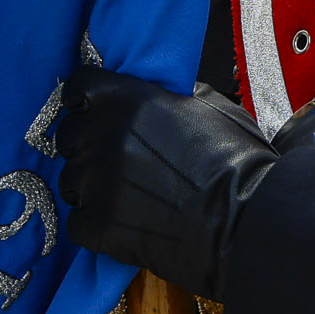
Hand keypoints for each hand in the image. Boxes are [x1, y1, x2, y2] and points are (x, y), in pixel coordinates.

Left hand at [55, 66, 278, 300]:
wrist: (246, 220)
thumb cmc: (238, 161)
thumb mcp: (208, 106)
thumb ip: (166, 96)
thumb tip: (151, 94)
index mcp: (127, 99)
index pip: (79, 87)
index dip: (85, 100)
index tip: (93, 112)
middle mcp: (103, 135)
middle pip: (68, 136)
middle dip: (87, 147)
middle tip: (116, 162)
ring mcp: (96, 181)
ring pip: (69, 181)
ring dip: (90, 189)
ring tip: (124, 199)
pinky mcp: (97, 224)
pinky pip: (77, 223)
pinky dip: (96, 226)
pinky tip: (124, 226)